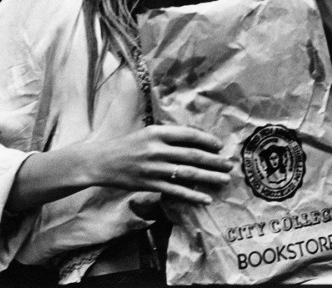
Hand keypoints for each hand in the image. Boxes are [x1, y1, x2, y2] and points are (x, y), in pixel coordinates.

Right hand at [88, 125, 232, 205]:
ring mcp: (154, 168)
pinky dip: (193, 195)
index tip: (220, 146)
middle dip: (214, 160)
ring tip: (224, 179)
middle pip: (192, 155)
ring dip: (209, 177)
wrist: (101, 161)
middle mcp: (157, 149)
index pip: (188, 135)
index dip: (207, 140)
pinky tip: (206, 198)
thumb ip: (168, 136)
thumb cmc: (126, 145)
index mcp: (157, 133)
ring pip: (188, 173)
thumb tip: (195, 141)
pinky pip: (176, 191)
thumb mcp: (147, 133)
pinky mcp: (150, 184)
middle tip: (230, 164)